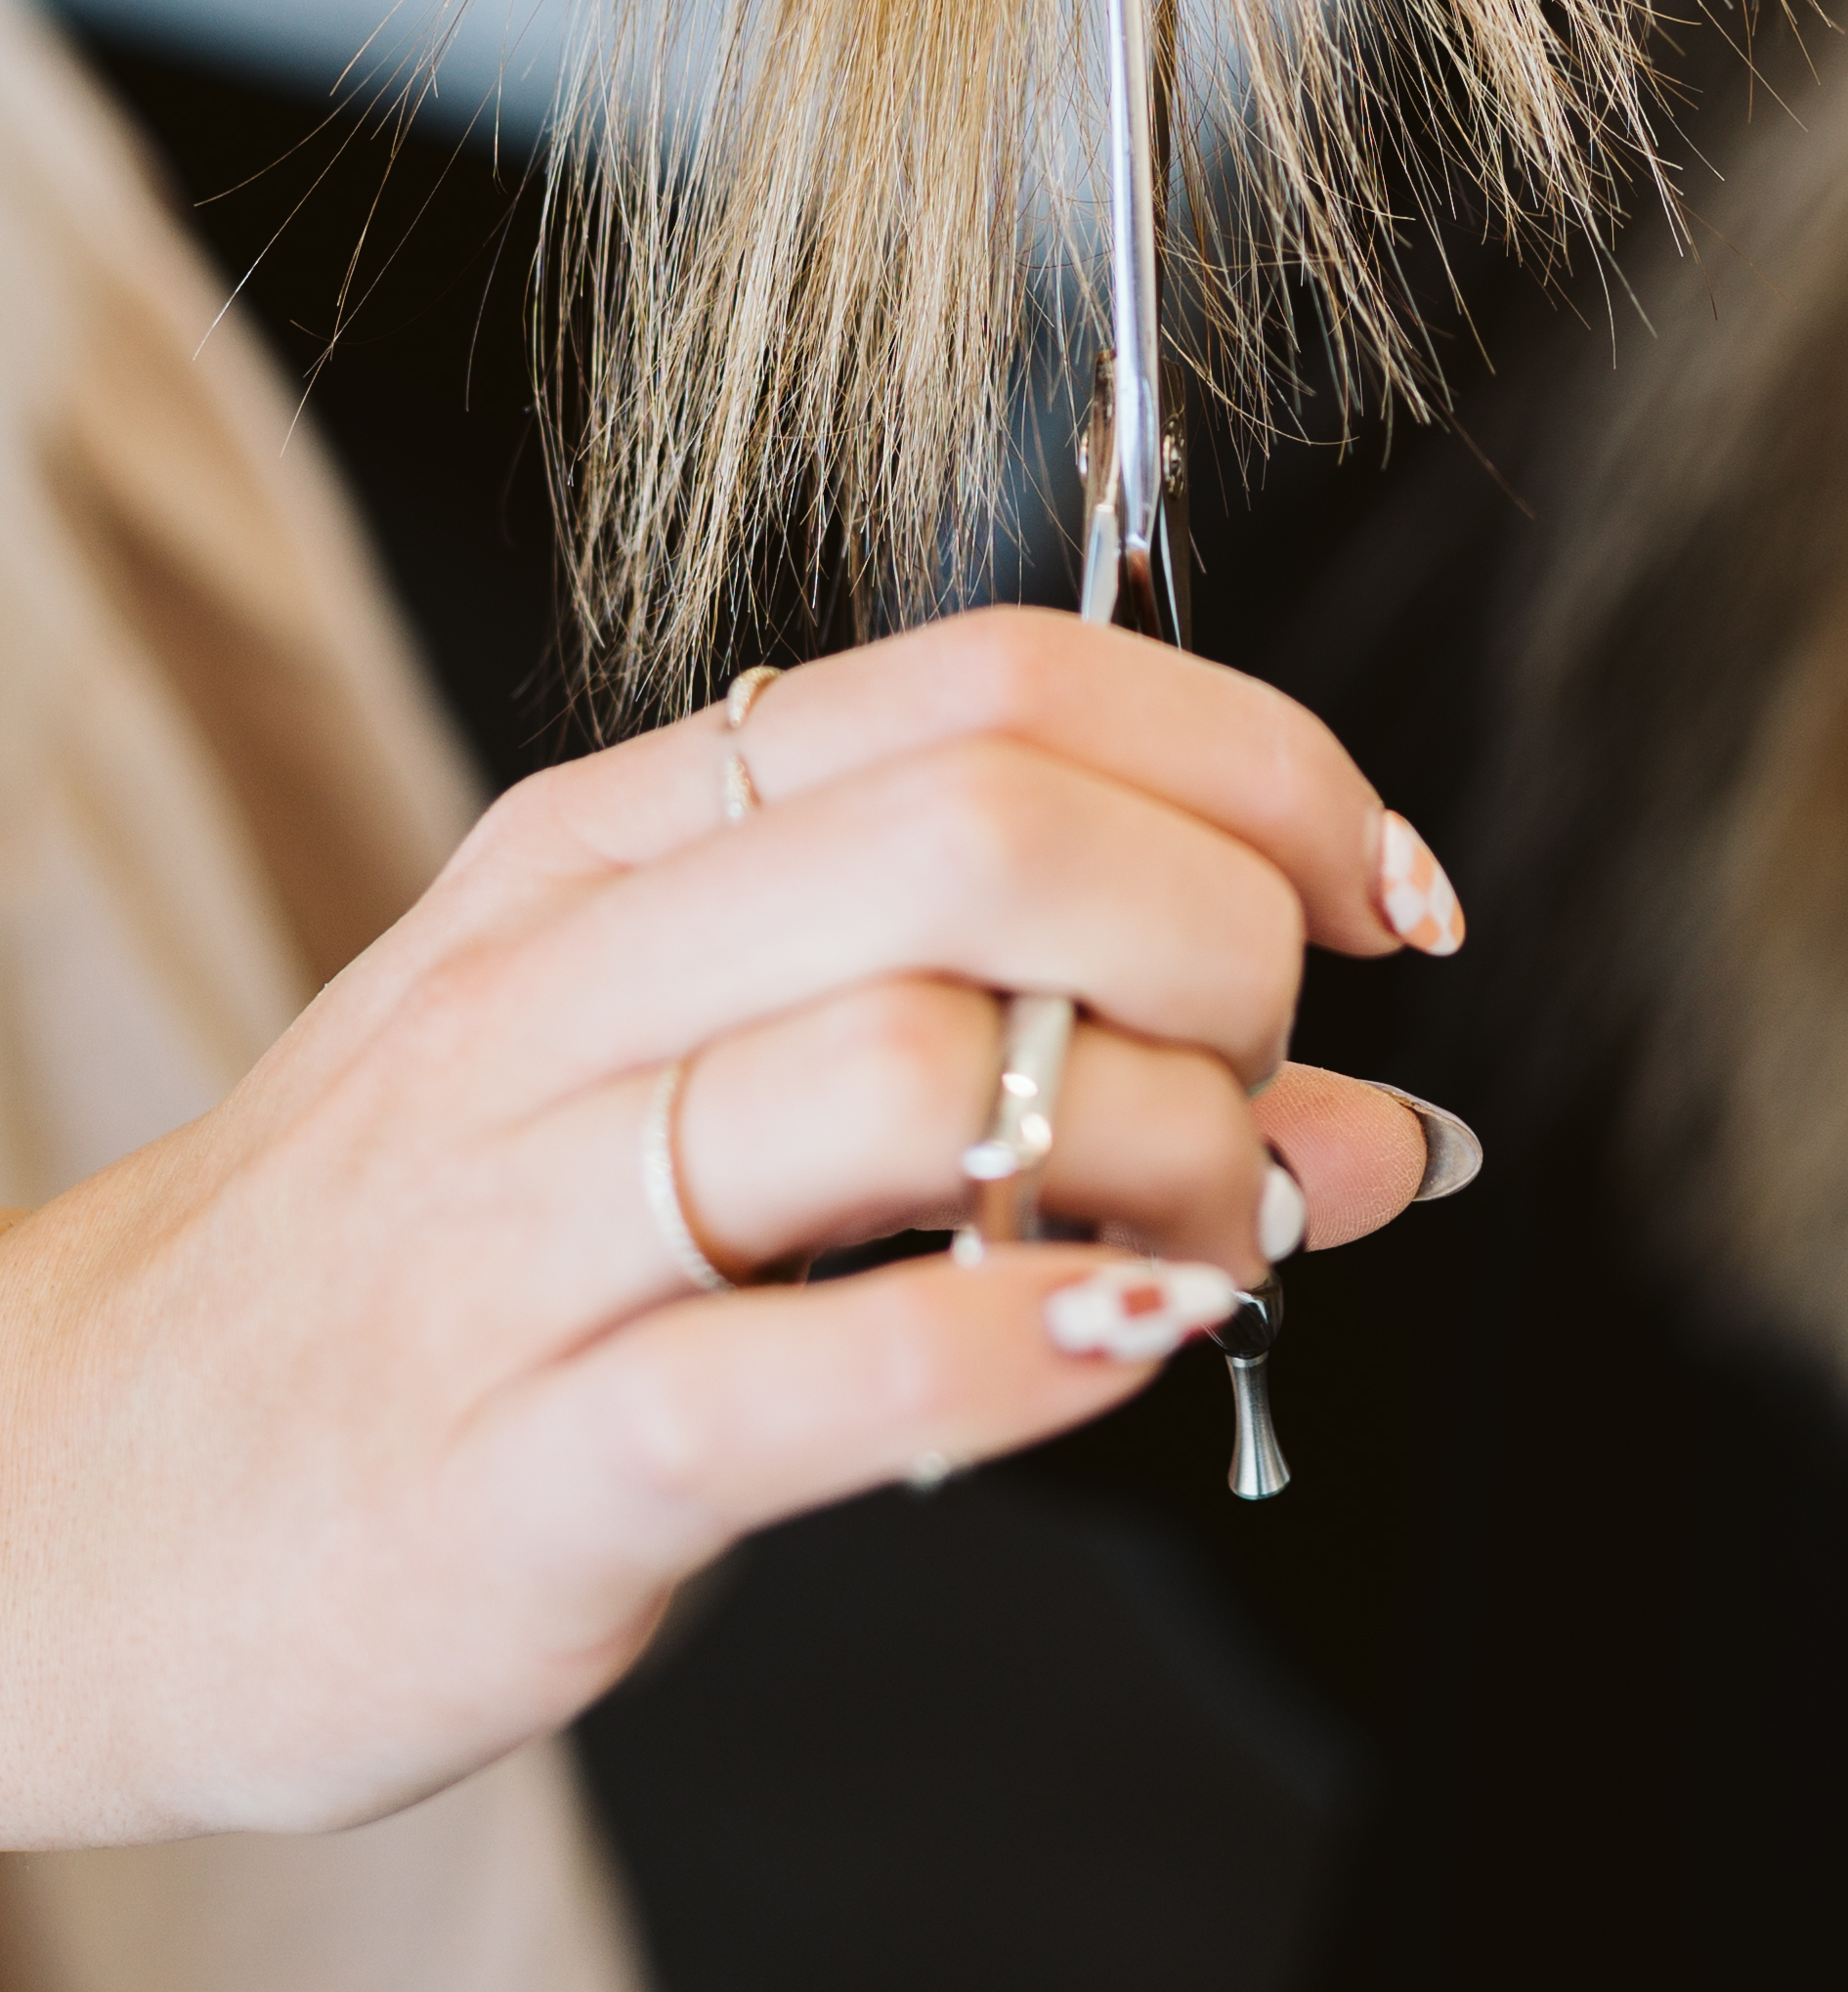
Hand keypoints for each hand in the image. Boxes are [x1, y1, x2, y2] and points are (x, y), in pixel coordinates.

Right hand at [0, 611, 1459, 1843]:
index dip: (1254, 757)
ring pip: (927, 1071)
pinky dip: (1031, 1347)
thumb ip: (988, 1040)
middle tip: (1293, 1068)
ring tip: (1214, 1235)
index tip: (1384, 882)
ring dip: (1168, 1151)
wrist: (63, 1500)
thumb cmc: (423, 1256)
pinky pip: (820, 1369)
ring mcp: (527, 1220)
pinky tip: (1125, 1344)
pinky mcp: (520, 1467)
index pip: (996, 681)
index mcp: (621, 839)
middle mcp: (570, 984)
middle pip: (986, 835)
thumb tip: (1362, 1097)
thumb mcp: (661, 1059)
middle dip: (1227, 934)